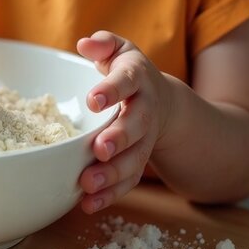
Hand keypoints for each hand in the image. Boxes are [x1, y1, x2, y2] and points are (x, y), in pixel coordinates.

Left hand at [76, 31, 173, 213]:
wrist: (163, 102)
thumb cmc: (128, 74)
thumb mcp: (120, 51)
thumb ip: (104, 44)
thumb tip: (85, 44)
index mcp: (136, 78)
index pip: (126, 81)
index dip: (111, 90)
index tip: (93, 100)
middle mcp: (145, 110)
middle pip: (136, 125)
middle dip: (119, 138)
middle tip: (100, 149)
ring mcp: (144, 139)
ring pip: (134, 159)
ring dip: (113, 173)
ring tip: (88, 183)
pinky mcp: (138, 162)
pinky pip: (128, 181)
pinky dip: (110, 194)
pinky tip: (88, 203)